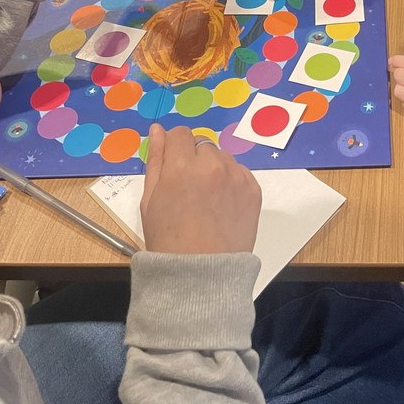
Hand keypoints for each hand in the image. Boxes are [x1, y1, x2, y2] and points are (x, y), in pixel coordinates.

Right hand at [141, 125, 260, 254]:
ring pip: (223, 157)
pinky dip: (231, 182)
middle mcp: (212, 164)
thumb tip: (157, 129)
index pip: (180, 134)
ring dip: (214, 169)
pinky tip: (222, 206)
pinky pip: (240, 173)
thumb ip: (155, 159)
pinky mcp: (254, 189)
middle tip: (189, 189)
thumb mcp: (150, 199)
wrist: (203, 274)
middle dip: (194, 159)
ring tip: (207, 200)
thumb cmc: (168, 239)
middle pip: (202, 145)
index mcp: (182, 166)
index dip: (175, 148)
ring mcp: (237, 176)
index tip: (173, 166)